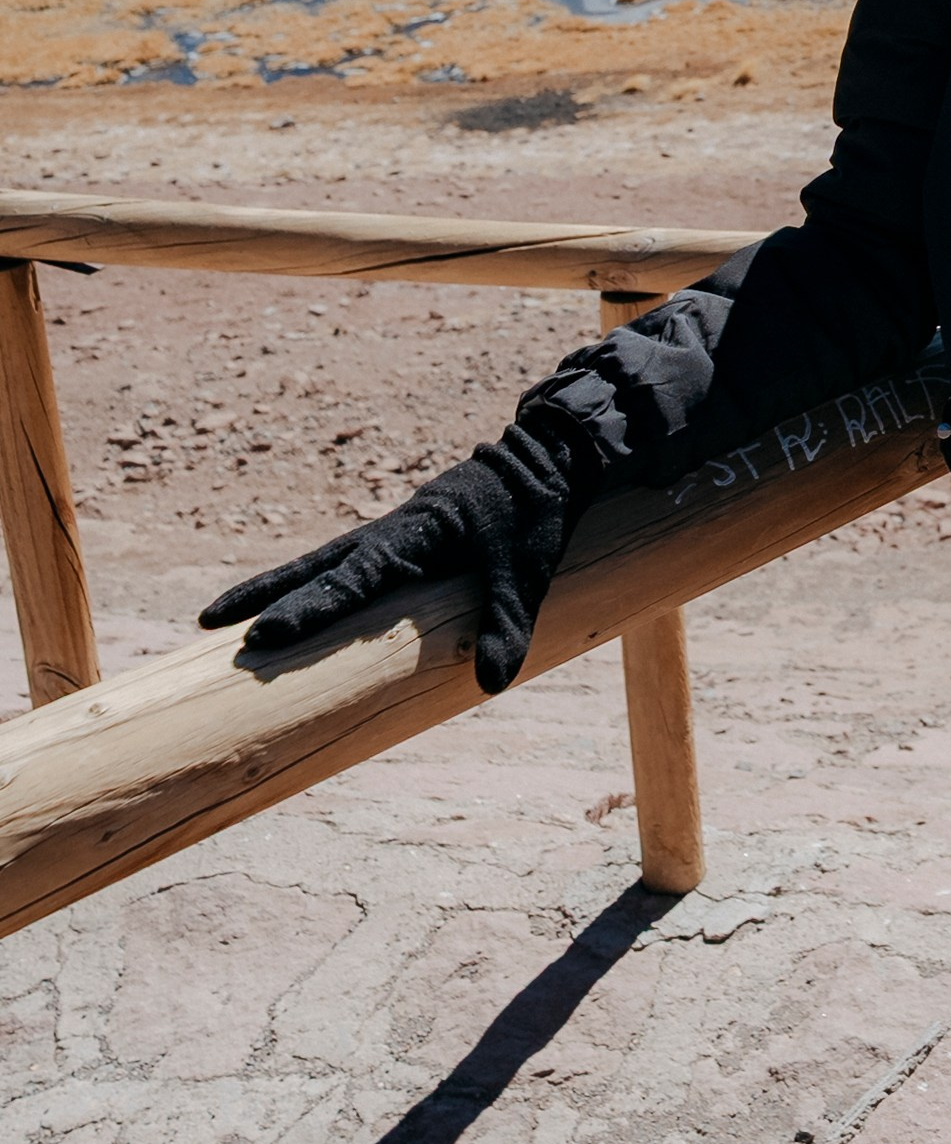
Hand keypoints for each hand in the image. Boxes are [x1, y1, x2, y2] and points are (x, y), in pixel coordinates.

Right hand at [199, 418, 586, 695]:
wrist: (547, 458)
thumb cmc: (534, 513)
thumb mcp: (528, 572)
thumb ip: (508, 624)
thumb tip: (492, 684)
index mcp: (412, 536)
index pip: (350, 580)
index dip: (310, 610)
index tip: (265, 636)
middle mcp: (390, 534)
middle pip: (313, 568)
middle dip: (264, 597)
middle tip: (209, 625)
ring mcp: (392, 536)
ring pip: (319, 563)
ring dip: (274, 587)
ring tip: (219, 618)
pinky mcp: (402, 541)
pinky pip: (343, 565)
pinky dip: (311, 583)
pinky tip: (292, 604)